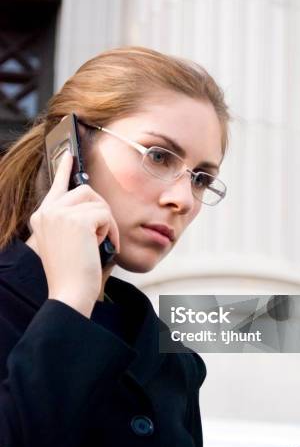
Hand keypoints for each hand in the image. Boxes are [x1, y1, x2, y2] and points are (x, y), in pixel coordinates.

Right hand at [29, 150, 119, 317]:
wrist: (69, 293)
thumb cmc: (73, 273)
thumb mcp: (69, 242)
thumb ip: (75, 220)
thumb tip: (94, 202)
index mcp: (41, 217)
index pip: (56, 187)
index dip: (64, 169)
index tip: (70, 153)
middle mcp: (46, 212)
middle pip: (85, 191)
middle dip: (100, 210)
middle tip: (104, 233)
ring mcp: (58, 214)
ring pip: (97, 201)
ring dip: (106, 222)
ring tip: (101, 242)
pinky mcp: (75, 220)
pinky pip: (104, 214)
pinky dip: (110, 230)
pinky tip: (103, 246)